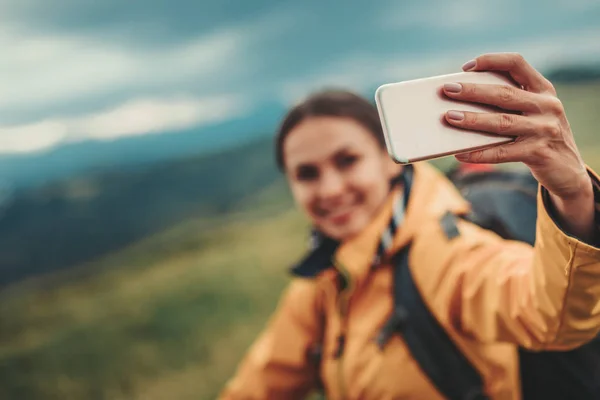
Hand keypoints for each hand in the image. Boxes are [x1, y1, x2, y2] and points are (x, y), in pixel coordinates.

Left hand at [442, 52, 594, 239]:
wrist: (568, 170)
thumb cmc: (538, 136)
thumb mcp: (533, 113)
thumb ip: (509, 104)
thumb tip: (460, 102)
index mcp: (543, 90)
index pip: (517, 64)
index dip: (491, 61)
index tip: (466, 67)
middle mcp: (547, 106)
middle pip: (504, 93)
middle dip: (472, 91)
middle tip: (447, 89)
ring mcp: (545, 129)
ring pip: (501, 122)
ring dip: (472, 119)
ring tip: (449, 117)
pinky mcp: (539, 153)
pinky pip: (501, 152)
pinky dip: (478, 153)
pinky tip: (459, 153)